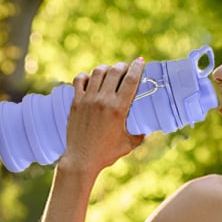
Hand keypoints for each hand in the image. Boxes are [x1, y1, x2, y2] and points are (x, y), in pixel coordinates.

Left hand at [62, 58, 145, 173]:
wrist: (82, 159)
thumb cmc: (106, 154)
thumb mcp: (129, 144)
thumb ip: (139, 134)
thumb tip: (146, 128)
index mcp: (118, 109)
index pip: (130, 80)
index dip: (137, 67)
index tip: (140, 61)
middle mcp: (103, 100)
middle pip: (115, 72)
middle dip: (123, 66)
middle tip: (126, 68)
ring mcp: (87, 100)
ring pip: (98, 72)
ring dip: (106, 69)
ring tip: (110, 72)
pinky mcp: (76, 102)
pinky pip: (79, 80)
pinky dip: (87, 76)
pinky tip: (91, 80)